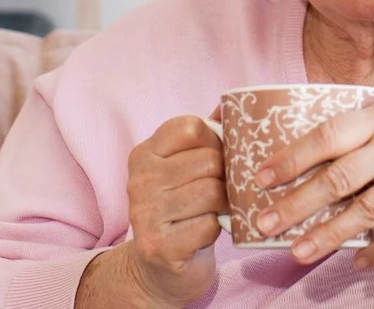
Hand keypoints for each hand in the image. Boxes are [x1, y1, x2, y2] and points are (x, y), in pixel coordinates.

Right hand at [124, 115, 227, 305]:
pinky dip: (216, 230)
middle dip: (226, 176)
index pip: (191, 127)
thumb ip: (208, 136)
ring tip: (217, 210)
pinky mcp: (158, 245)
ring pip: (211, 191)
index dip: (216, 141)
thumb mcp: (188, 168)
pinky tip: (205, 232)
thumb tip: (234, 104)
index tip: (216, 158)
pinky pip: (208, 225)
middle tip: (223, 190)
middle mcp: (139, 180)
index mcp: (145, 153)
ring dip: (224, 204)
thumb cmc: (183, 210)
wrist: (160, 269)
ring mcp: (145, 213)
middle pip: (209, 160)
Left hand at [252, 75, 373, 268]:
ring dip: (328, 234)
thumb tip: (319, 152)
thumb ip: (367, 125)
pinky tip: (358, 261)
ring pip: (367, 211)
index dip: (291, 157)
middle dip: (296, 203)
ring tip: (298, 251)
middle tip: (263, 222)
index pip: (327, 136)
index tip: (260, 176)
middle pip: (338, 178)